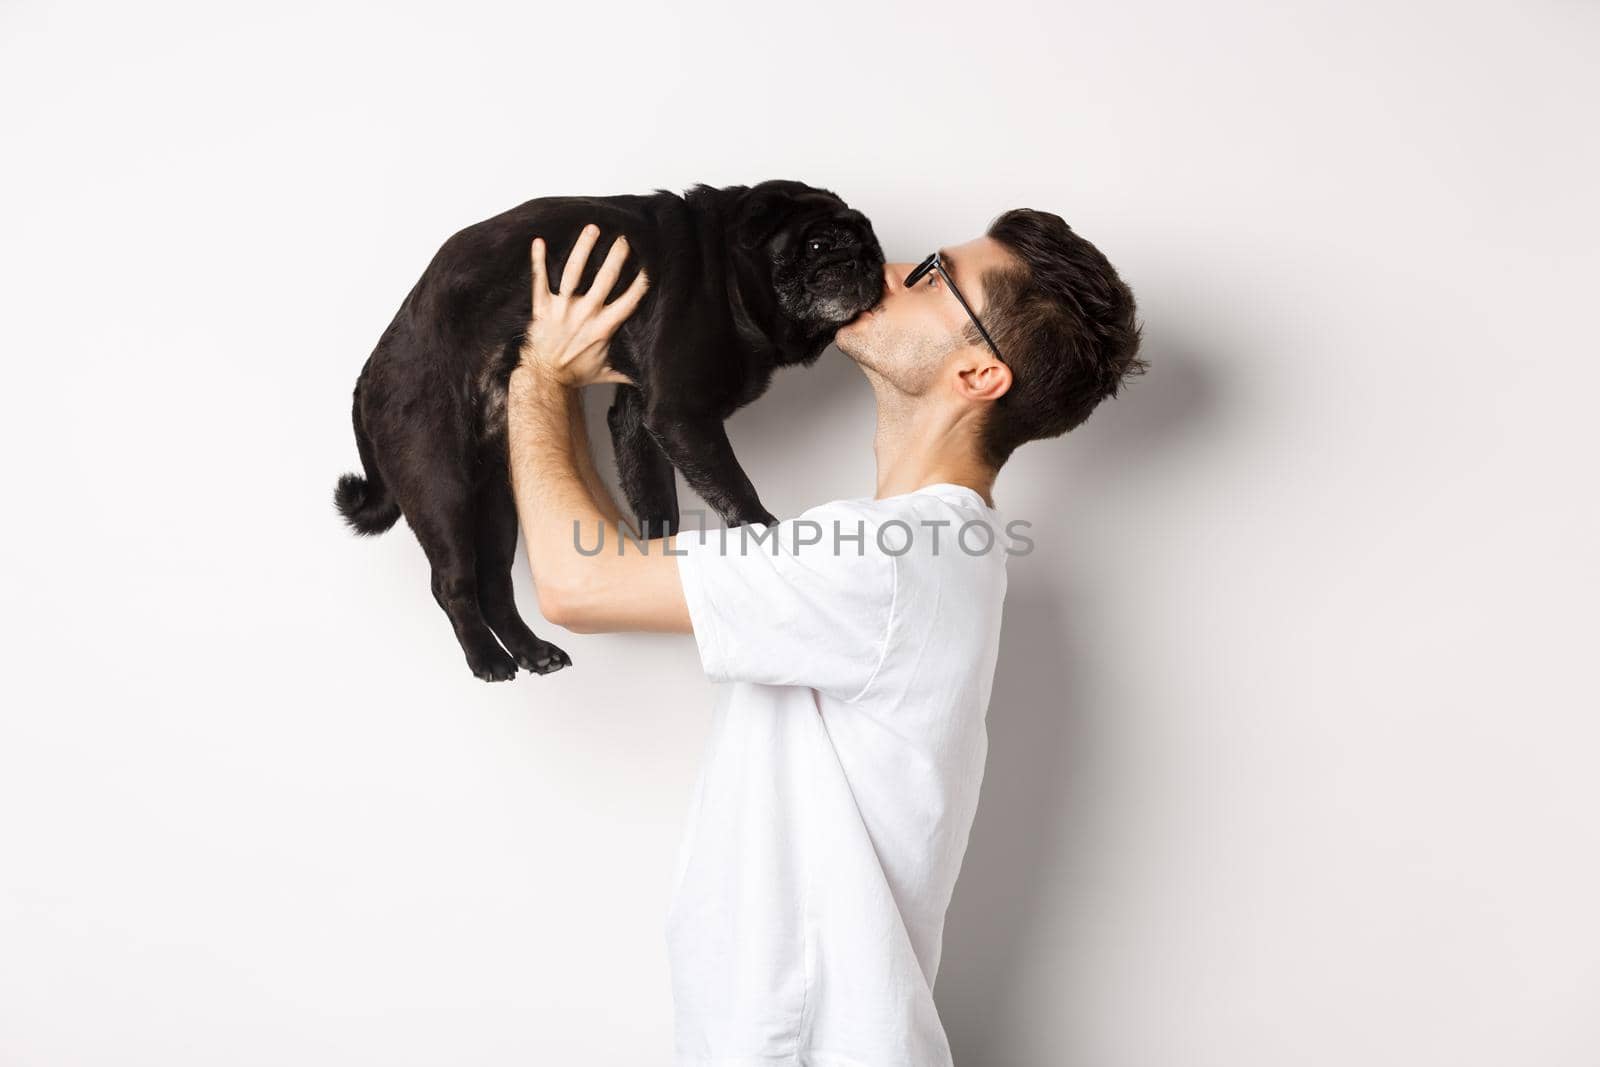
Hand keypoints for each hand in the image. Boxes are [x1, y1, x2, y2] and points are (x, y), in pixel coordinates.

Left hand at [518, 223, 648, 387]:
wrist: (544, 378)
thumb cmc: (575, 374)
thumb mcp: (607, 373)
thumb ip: (628, 370)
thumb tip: (650, 375)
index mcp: (604, 327)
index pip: (629, 300)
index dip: (641, 282)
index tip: (649, 265)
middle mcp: (585, 313)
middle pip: (605, 278)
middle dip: (616, 256)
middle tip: (624, 238)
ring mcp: (562, 308)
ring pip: (574, 271)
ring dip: (583, 248)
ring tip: (593, 228)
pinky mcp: (542, 307)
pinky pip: (539, 280)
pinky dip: (538, 260)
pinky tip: (539, 241)